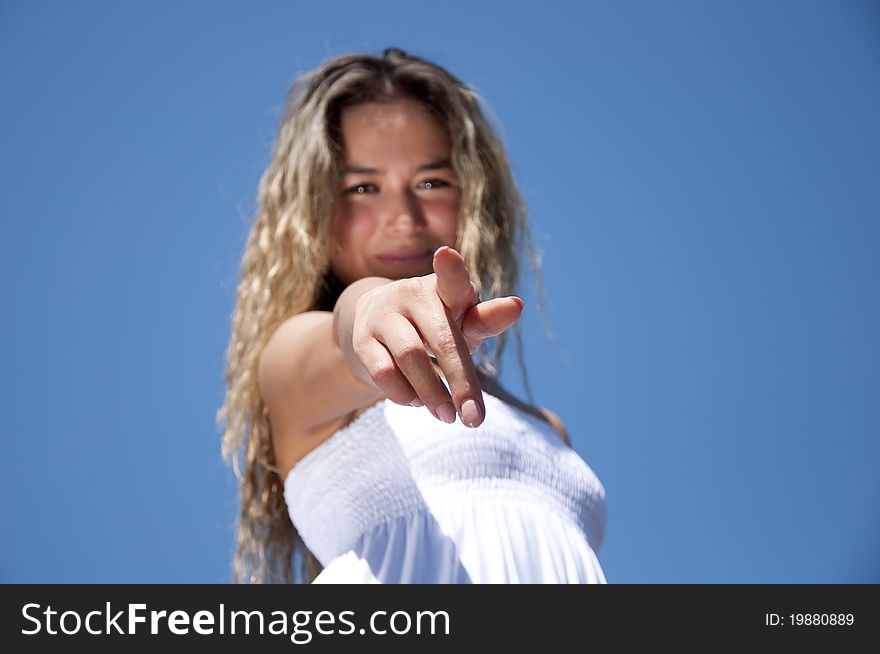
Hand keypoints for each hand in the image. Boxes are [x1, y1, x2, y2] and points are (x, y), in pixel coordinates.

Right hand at [349, 246, 522, 426]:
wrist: (378, 321)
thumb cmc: (435, 324)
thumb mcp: (462, 322)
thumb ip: (486, 320)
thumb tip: (516, 306)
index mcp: (444, 287)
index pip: (450, 278)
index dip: (450, 268)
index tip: (445, 256)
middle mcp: (411, 293)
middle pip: (440, 339)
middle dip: (461, 381)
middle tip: (474, 418)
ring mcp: (383, 314)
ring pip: (410, 358)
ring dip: (432, 393)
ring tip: (447, 416)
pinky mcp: (362, 338)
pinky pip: (383, 372)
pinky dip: (403, 393)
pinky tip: (417, 402)